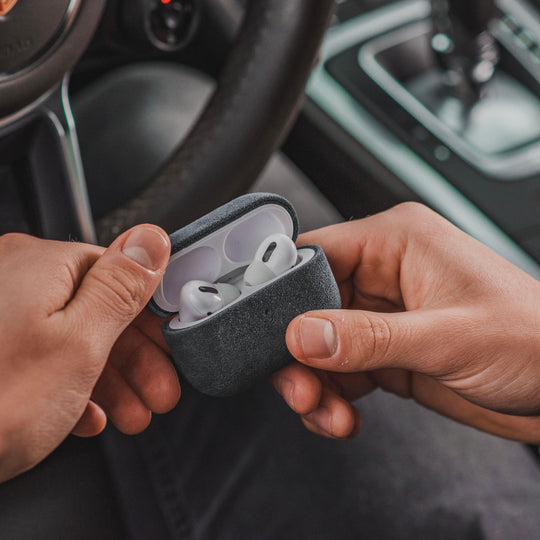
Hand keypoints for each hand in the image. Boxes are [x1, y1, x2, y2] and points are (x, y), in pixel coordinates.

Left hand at [0, 226, 179, 482]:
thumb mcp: (80, 343)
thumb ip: (122, 287)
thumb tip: (151, 240)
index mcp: (39, 266)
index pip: (120, 274)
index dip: (151, 317)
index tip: (169, 346)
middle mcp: (14, 279)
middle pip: (97, 310)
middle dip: (135, 359)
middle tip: (157, 392)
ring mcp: (0, 314)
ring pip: (72, 338)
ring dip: (109, 379)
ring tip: (131, 414)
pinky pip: (42, 356)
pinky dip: (70, 386)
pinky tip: (84, 414)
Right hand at [272, 203, 539, 442]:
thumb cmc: (535, 339)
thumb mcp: (449, 338)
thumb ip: (370, 337)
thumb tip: (304, 334)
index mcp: (396, 243)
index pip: (314, 254)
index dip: (282, 291)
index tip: (266, 331)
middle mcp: (383, 273)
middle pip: (307, 306)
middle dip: (297, 352)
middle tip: (300, 387)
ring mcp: (383, 314)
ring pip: (318, 344)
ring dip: (314, 382)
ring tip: (326, 411)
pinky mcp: (386, 350)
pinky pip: (339, 370)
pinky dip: (332, 397)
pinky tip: (342, 415)